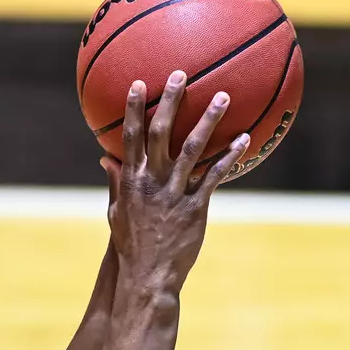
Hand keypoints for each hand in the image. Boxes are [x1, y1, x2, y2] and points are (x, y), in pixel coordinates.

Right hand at [100, 72, 247, 291]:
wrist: (147, 275)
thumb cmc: (131, 245)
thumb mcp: (116, 213)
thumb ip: (115, 182)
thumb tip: (106, 159)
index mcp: (130, 181)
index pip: (130, 137)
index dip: (133, 109)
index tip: (138, 84)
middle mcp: (151, 182)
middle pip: (160, 133)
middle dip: (169, 101)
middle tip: (181, 75)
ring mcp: (174, 193)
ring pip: (192, 149)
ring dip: (208, 120)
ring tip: (222, 96)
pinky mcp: (195, 207)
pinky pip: (214, 176)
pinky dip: (229, 156)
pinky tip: (244, 139)